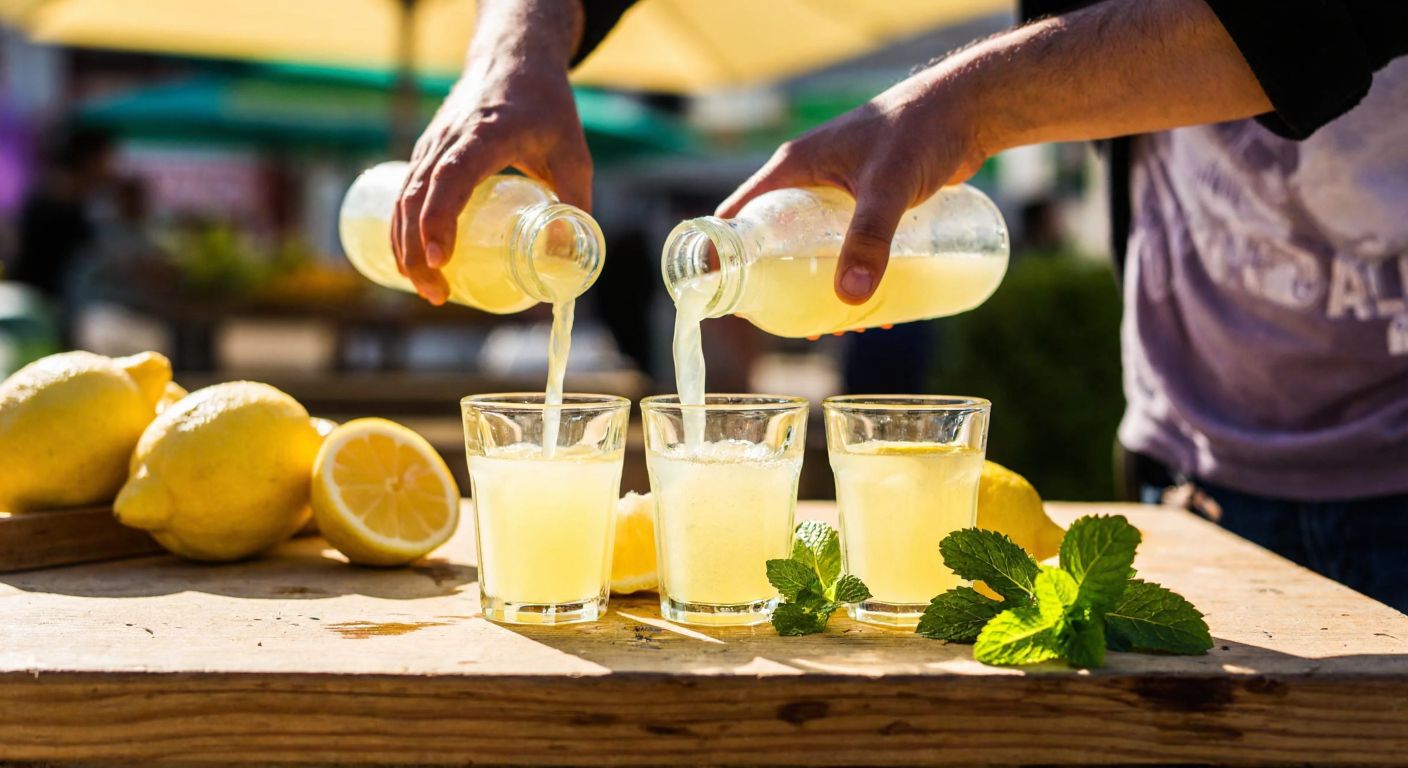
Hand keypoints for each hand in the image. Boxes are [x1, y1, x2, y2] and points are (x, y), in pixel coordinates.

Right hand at [393, 2, 588, 304]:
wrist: (514, 61)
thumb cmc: (547, 111)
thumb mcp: (573, 155)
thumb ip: (575, 204)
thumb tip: (567, 260)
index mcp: (488, 133)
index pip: (452, 175)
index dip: (439, 217)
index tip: (440, 258)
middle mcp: (451, 137)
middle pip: (417, 195)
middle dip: (417, 250)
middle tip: (437, 294)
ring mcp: (432, 143)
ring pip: (403, 197)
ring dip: (404, 247)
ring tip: (429, 289)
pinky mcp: (426, 153)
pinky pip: (403, 194)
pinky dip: (401, 230)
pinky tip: (412, 263)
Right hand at [717, 67, 990, 304]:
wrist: (969, 109)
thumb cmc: (922, 131)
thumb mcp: (890, 186)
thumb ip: (870, 237)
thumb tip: (849, 297)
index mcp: (793, 167)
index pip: (740, 215)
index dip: (726, 256)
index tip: (734, 299)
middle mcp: (809, 178)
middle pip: (775, 240)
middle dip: (783, 284)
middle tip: (799, 323)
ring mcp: (839, 189)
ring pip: (813, 246)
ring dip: (820, 284)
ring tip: (840, 323)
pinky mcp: (868, 200)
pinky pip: (846, 243)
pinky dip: (851, 272)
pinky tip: (875, 301)